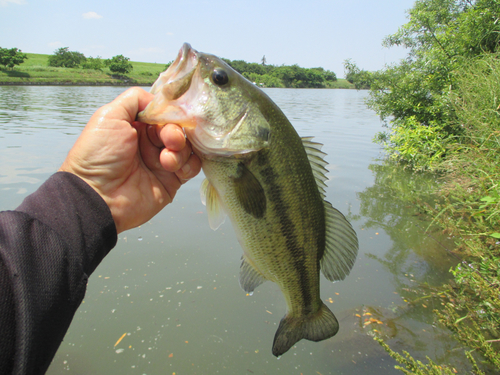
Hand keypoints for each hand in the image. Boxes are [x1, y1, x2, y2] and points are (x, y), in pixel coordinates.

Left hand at [59, 87, 200, 232]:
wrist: (98, 196)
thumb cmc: (99, 155)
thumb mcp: (110, 116)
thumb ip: (134, 99)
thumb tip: (158, 100)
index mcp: (136, 126)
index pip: (163, 113)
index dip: (169, 113)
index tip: (169, 117)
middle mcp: (150, 142)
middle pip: (178, 128)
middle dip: (175, 132)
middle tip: (168, 140)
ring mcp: (162, 161)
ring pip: (187, 146)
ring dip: (181, 149)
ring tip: (166, 161)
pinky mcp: (172, 181)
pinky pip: (192, 166)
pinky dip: (189, 164)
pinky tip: (175, 169)